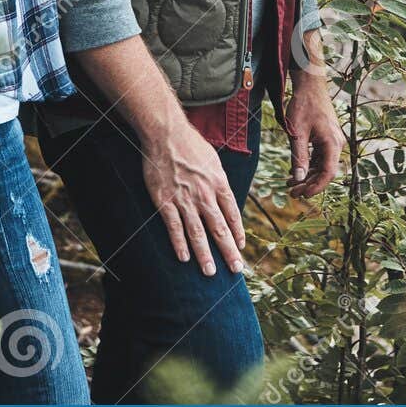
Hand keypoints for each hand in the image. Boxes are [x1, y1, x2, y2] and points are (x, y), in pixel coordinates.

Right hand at [140, 118, 246, 275]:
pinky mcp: (165, 201)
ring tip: (210, 272)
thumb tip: (224, 197)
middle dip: (228, 251)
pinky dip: (179, 244)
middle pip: (219, 229)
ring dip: (205, 255)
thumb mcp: (214, 161)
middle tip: (236, 269)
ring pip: (197, 233)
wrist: (167, 134)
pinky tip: (184, 258)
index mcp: (219, 183)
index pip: (232, 215)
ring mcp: (185, 200)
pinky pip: (174, 227)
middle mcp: (205, 195)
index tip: (241, 248)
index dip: (237, 233)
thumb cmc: (191, 145)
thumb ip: (219, 181)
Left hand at [287, 57, 344, 197]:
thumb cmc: (304, 105)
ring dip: (307, 176)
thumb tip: (298, 179)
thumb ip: (298, 156)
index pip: (328, 173)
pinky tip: (295, 171)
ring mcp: (333, 141)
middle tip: (291, 193)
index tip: (302, 195)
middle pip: (326, 172)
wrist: (310, 85)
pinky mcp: (327, 138)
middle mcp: (336, 144)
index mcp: (333, 143)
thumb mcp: (297, 132)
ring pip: (322, 166)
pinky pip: (320, 157)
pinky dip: (308, 166)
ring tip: (290, 185)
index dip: (316, 187)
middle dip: (309, 184)